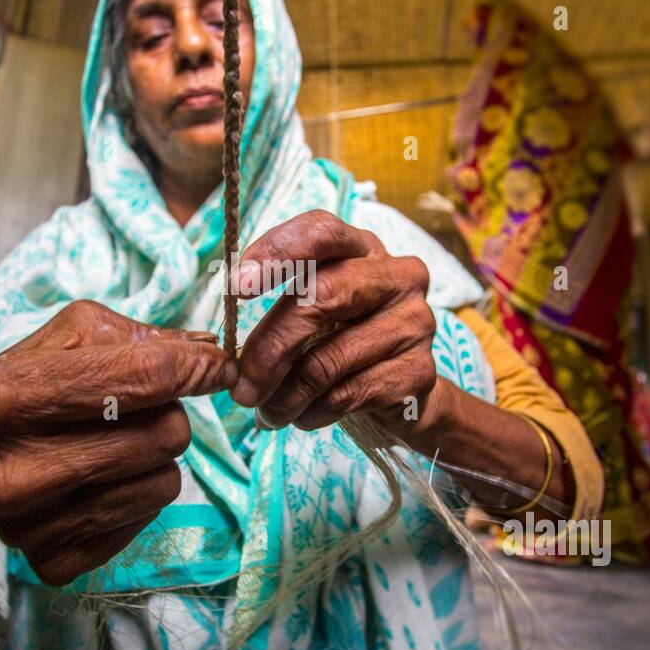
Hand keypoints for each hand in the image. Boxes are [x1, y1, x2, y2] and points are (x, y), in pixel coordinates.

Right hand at [0, 300, 236, 590]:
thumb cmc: (22, 389)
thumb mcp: (64, 339)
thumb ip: (140, 338)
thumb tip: (210, 352)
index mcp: (6, 395)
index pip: (144, 377)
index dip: (196, 368)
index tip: (217, 366)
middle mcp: (12, 468)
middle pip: (165, 435)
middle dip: (167, 414)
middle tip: (135, 411)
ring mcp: (28, 525)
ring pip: (164, 483)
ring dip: (155, 457)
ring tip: (116, 444)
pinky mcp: (51, 562)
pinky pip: (145, 522)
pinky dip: (137, 496)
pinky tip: (103, 480)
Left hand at [228, 210, 438, 439]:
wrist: (402, 390)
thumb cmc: (344, 341)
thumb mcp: (314, 311)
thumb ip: (281, 308)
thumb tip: (230, 342)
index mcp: (363, 248)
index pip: (321, 232)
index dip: (276, 253)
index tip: (236, 285)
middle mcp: (397, 277)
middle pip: (320, 297)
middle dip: (269, 347)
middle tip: (240, 387)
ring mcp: (414, 323)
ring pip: (326, 360)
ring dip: (283, 396)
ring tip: (265, 413)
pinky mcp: (418, 371)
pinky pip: (344, 395)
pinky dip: (310, 413)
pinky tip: (302, 417)